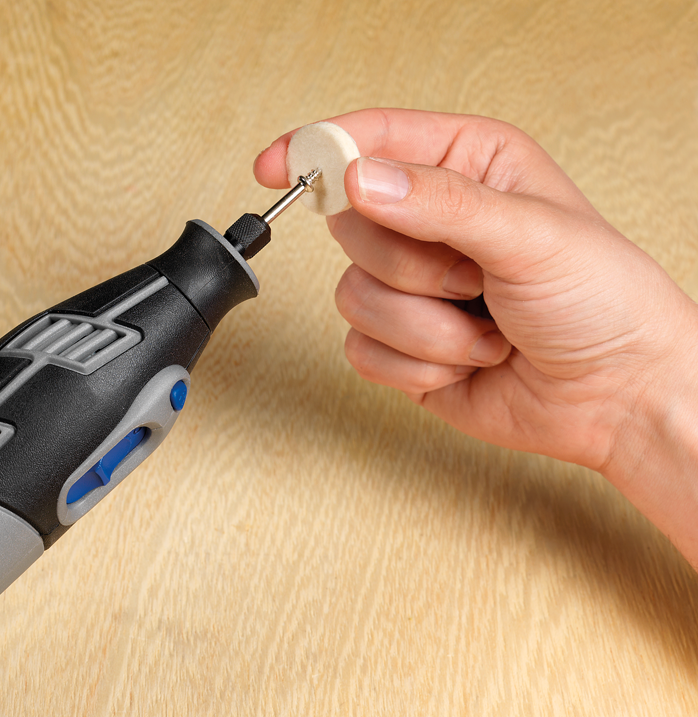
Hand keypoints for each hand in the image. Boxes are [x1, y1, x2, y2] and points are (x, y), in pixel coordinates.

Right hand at [254, 109, 697, 561]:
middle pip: (350, 226)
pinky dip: (419, 365)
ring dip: (426, 326)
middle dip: (413, 267)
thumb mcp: (531, 235)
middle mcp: (431, 222)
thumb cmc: (605, 302)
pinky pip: (362, 350)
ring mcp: (412, 286)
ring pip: (353, 296)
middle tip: (473, 277)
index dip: (320, 151)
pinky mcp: (401, 343)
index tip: (278, 167)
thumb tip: (360, 180)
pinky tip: (470, 360)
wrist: (617, 397)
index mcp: (466, 166)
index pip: (372, 141)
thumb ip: (440, 203)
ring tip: (486, 327)